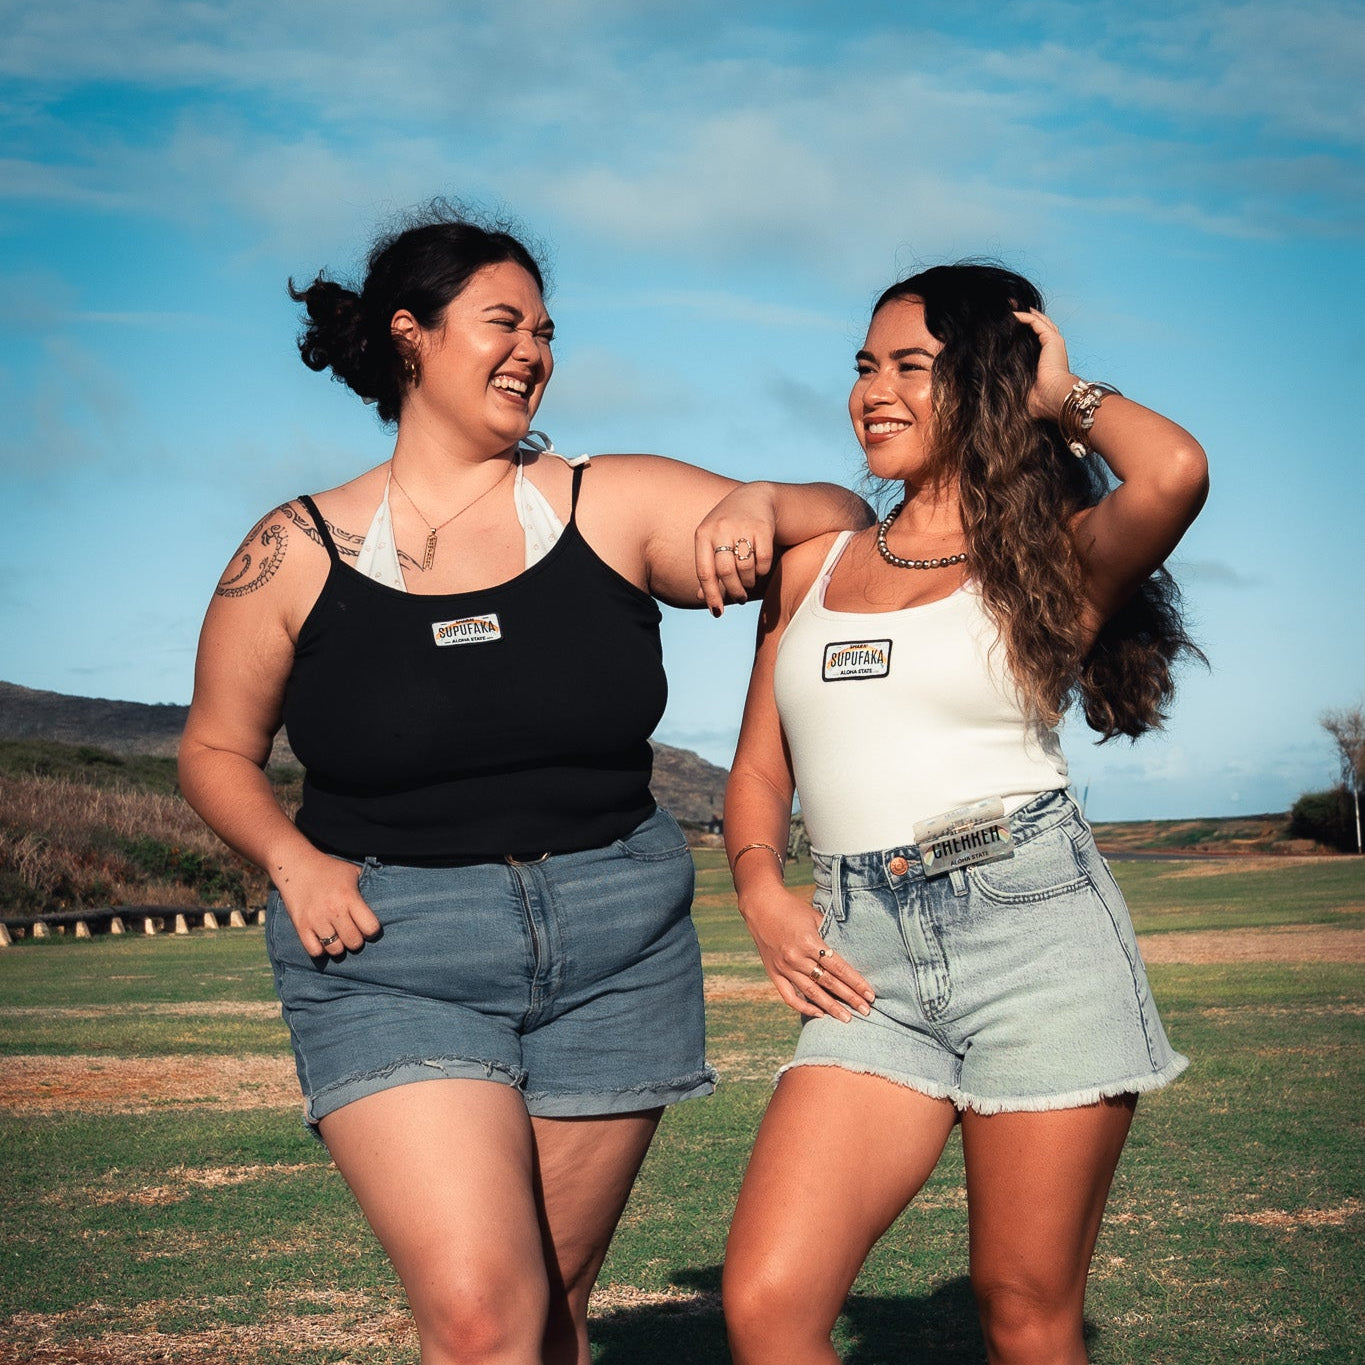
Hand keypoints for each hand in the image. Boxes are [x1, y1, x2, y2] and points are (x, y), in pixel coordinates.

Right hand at [274, 849, 381, 957]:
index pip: (370, 927)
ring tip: (338, 936)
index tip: (368, 926)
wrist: (295, 864)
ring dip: (339, 946)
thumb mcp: (352, 872)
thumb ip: (366, 888)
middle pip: (354, 942)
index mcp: (349, 897)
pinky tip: (323, 939)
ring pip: (335, 950)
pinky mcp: (300, 926)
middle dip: (356, 940)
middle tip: (353, 932)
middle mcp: (333, 910)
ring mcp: (315, 919)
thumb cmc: (329, 869)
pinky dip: (320, 949)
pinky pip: (315, 951)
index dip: (372, 930)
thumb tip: (383, 902)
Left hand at [693, 484, 777, 615]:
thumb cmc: (729, 526)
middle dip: (734, 591)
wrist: (756, 497)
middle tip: (740, 598)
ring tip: (749, 581)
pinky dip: (762, 571)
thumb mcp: (713, 541)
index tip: (717, 612)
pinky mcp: (763, 528)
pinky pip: (763, 561)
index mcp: (703, 533)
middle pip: (726, 572)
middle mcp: (721, 529)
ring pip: (745, 569)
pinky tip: (760, 569)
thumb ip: (707, 567)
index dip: (711, 595)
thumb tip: (701, 597)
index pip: (704, 572)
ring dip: (748, 582)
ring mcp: (743, 527)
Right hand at [740, 884, 874, 1020]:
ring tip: (847, 1018)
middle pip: (829, 982)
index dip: (856, 982)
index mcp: (809, 941)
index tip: (870, 994)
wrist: (760, 905)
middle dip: (850, 998)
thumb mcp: (814, 916)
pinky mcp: (774, 973)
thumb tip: (850, 951)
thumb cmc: (792, 907)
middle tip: (866, 1010)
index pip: (838, 968)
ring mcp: (784, 967)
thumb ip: (830, 934)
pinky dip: (804, 1007)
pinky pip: (789, 996)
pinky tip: (819, 1013)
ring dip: (831, 1007)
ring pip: (812, 992)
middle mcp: (797, 957)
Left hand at [1014, 308, 1079, 421]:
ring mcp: (1053, 342)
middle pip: (1038, 325)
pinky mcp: (1052, 340)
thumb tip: (988, 388)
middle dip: (1024, 316)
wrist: (1053, 398)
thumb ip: (1010, 382)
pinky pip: (1036, 322)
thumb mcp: (1020, 387)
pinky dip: (1024, 317)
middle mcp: (1051, 349)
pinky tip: (1012, 315)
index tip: (1007, 325)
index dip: (1022, 330)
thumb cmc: (1039, 400)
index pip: (1034, 339)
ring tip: (1010, 305)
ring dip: (1024, 312)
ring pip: (1038, 320)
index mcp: (1046, 360)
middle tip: (1009, 308)